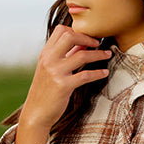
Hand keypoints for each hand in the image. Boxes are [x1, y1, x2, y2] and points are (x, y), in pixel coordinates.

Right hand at [10, 26, 109, 143]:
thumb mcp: (50, 69)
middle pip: (70, 37)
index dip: (77, 31)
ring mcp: (55, 73)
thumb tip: (82, 43)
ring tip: (107, 55)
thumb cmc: (46, 91)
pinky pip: (85, 75)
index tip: (88, 37)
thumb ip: (64, 56)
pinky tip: (104, 73)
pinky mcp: (63, 86)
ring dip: (98, 54)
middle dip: (88, 38)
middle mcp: (49, 60)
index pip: (61, 30)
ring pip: (81, 56)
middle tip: (98, 43)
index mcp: (45, 54)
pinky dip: (97, 73)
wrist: (36, 113)